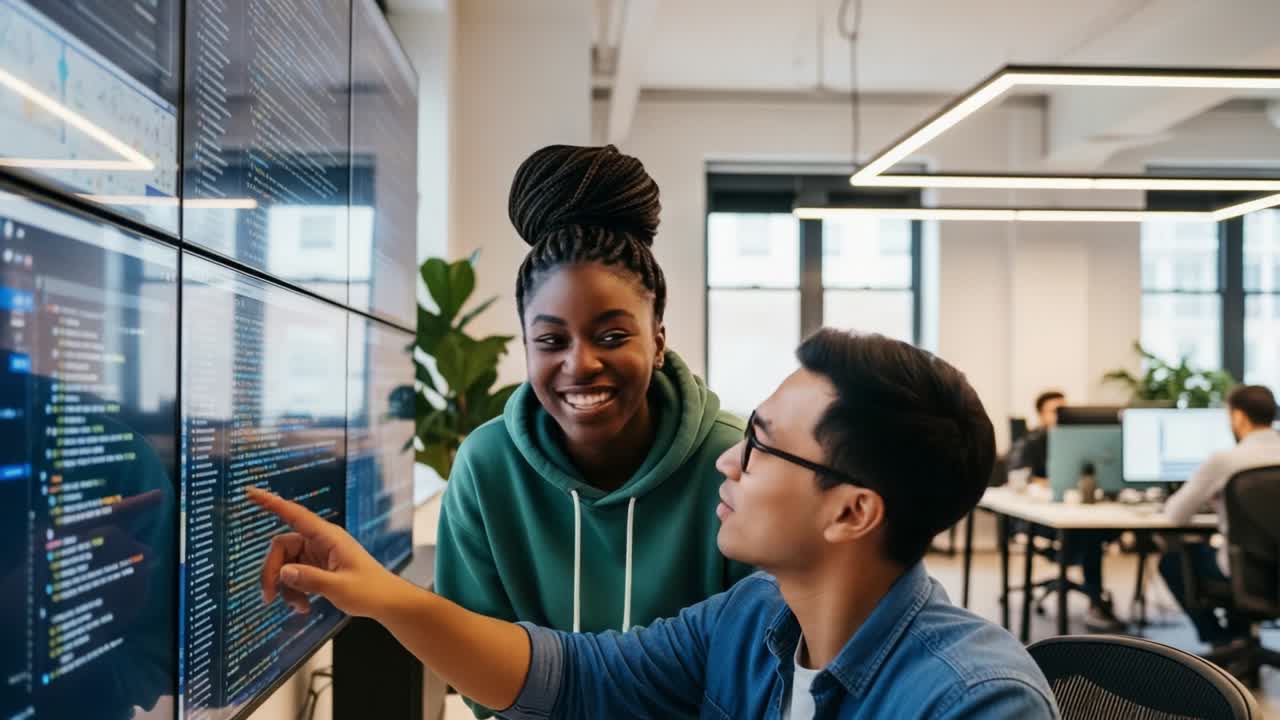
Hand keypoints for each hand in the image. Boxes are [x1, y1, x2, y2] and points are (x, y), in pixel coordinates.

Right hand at [247, 487, 403, 617]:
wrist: (386, 602)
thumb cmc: (370, 590)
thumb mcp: (340, 587)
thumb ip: (311, 579)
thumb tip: (283, 572)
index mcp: (328, 536)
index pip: (294, 514)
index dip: (271, 503)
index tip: (250, 492)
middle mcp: (320, 541)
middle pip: (281, 547)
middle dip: (272, 572)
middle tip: (268, 598)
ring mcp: (317, 554)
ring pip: (285, 565)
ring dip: (285, 588)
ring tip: (298, 608)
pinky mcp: (317, 568)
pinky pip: (294, 575)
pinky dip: (293, 592)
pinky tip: (303, 607)